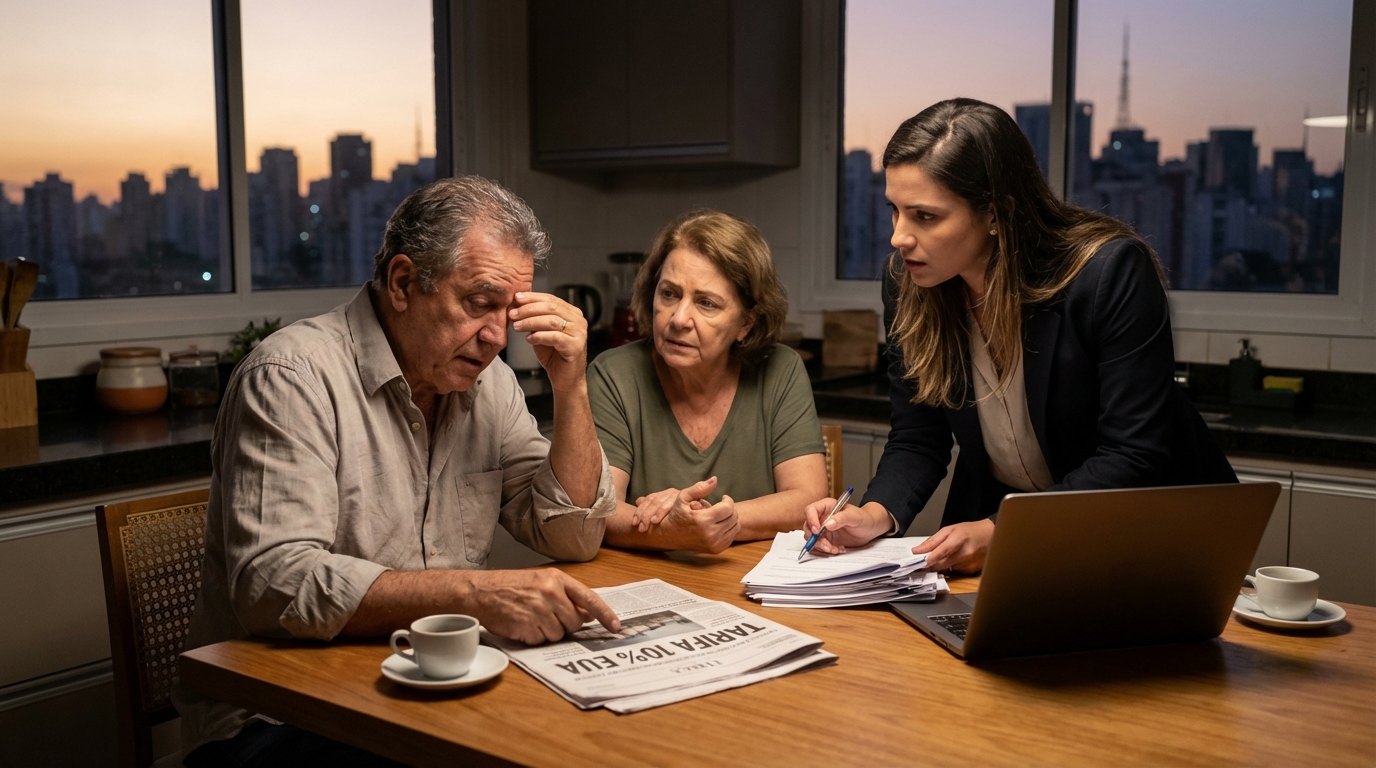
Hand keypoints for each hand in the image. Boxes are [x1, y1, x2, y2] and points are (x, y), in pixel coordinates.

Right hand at [466, 568, 619, 645]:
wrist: (480, 592)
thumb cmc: (509, 586)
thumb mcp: (541, 581)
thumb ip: (566, 595)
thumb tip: (588, 614)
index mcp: (557, 579)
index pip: (589, 598)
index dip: (605, 614)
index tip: (616, 626)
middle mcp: (551, 593)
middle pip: (575, 622)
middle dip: (564, 625)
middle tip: (546, 616)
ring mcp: (539, 610)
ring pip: (559, 634)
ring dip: (547, 632)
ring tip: (530, 618)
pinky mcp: (527, 626)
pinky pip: (541, 641)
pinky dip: (533, 638)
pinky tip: (521, 625)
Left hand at [510, 292, 587, 392]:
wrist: (566, 379)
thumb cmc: (554, 355)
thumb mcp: (542, 332)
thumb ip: (535, 318)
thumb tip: (517, 305)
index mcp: (572, 313)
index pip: (551, 299)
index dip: (533, 297)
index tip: (516, 298)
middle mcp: (578, 320)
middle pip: (551, 307)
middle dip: (529, 309)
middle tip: (512, 314)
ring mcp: (579, 333)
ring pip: (551, 321)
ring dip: (531, 322)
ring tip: (516, 326)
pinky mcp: (575, 346)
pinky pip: (554, 337)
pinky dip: (539, 336)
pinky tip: (529, 339)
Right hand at [634, 481, 739, 553]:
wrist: (669, 535)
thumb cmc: (676, 513)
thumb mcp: (683, 497)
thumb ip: (700, 488)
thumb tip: (715, 479)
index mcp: (703, 521)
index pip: (728, 508)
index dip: (728, 500)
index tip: (723, 497)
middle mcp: (710, 535)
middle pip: (733, 517)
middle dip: (729, 508)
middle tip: (721, 505)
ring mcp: (714, 544)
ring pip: (735, 527)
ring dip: (730, 518)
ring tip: (720, 513)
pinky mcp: (716, 550)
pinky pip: (731, 536)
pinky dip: (728, 528)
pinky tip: (719, 523)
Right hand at [802, 499, 892, 554]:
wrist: (870, 529)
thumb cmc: (864, 518)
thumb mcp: (855, 516)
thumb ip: (842, 518)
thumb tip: (827, 524)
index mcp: (826, 507)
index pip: (810, 510)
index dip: (811, 520)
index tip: (817, 530)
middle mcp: (822, 518)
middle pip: (808, 527)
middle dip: (815, 538)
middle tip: (827, 545)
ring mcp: (823, 530)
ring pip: (813, 539)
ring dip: (822, 546)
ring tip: (835, 549)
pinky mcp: (826, 540)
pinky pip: (819, 546)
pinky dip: (826, 550)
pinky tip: (838, 549)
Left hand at [912, 519, 994, 572]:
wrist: (990, 536)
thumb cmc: (970, 531)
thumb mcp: (950, 529)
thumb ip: (933, 541)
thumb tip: (918, 550)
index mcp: (959, 538)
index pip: (940, 552)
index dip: (929, 559)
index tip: (918, 563)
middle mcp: (965, 552)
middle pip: (942, 564)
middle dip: (932, 563)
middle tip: (925, 561)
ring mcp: (970, 563)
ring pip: (947, 569)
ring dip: (942, 564)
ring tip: (948, 554)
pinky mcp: (971, 570)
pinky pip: (955, 571)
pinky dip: (952, 566)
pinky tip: (957, 559)